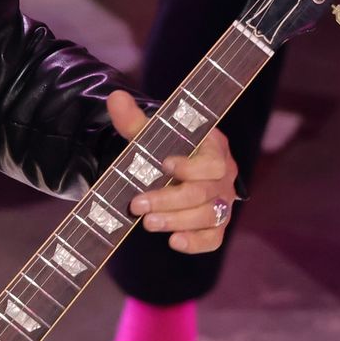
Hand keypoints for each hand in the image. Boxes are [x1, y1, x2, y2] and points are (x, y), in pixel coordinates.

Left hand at [106, 91, 238, 253]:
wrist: (168, 166)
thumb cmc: (164, 147)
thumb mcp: (150, 132)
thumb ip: (135, 120)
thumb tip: (115, 98)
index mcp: (214, 149)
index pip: (213, 162)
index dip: (190, 167)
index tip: (163, 165)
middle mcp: (224, 177)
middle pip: (204, 193)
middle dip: (170, 200)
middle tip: (138, 204)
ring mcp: (222, 203)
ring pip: (209, 217)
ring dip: (177, 221)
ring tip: (147, 222)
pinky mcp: (215, 225)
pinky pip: (213, 239)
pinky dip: (196, 243)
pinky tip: (174, 241)